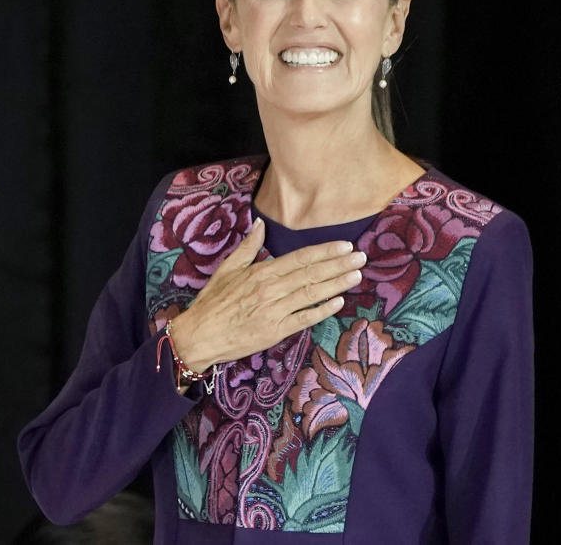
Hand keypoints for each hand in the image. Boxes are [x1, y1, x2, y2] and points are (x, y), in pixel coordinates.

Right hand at [167, 217, 365, 372]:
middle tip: (361, 257)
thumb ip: (248, 247)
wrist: (199, 336)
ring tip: (356, 275)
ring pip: (311, 294)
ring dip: (337, 284)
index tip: (344, 245)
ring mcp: (274, 311)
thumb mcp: (227, 269)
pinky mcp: (275, 331)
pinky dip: (322, 310)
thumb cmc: (213, 303)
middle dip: (338, 264)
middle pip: (311, 274)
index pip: (300, 258)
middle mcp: (271, 290)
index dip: (324, 251)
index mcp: (261, 272)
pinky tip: (338, 302)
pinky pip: (303, 319)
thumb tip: (260, 224)